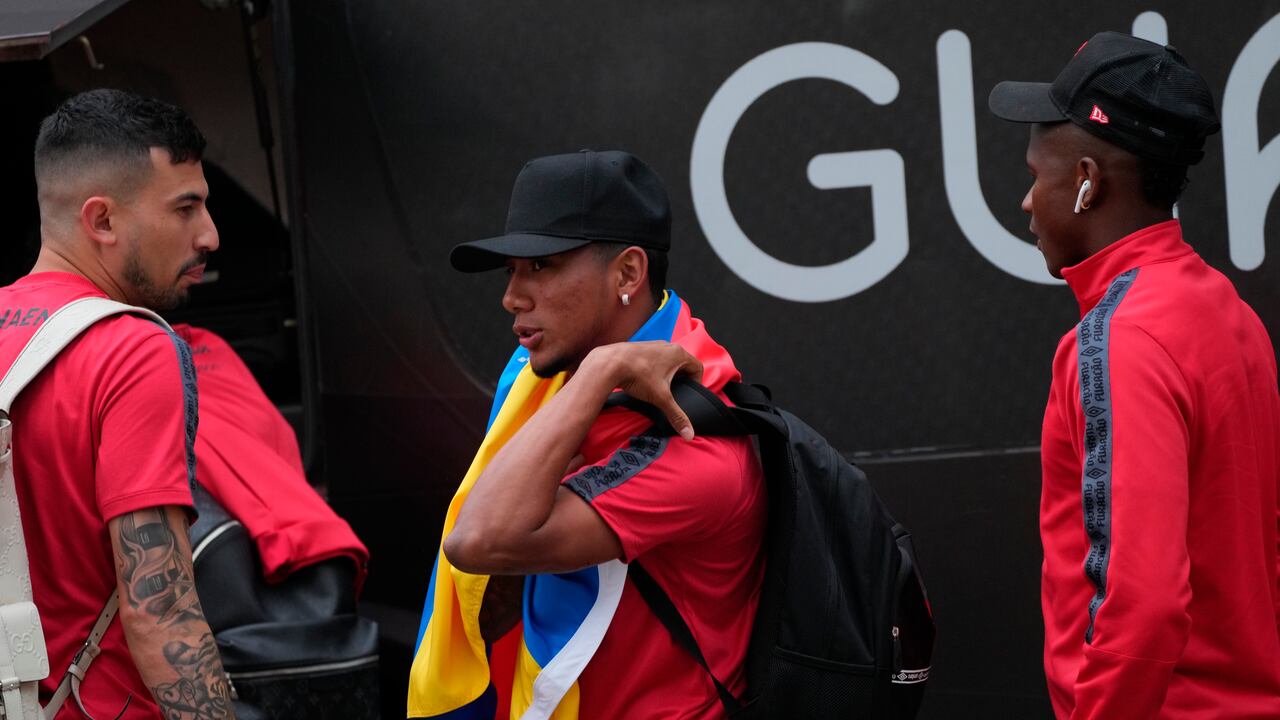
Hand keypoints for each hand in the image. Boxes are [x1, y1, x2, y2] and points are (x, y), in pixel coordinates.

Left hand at [588, 341, 703, 440]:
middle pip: (683, 364)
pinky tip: (646, 381)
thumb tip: (689, 434)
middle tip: (676, 394)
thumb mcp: (661, 398)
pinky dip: (655, 369)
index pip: (698, 367)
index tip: (690, 394)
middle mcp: (667, 346)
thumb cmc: (638, 375)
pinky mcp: (640, 348)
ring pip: (668, 360)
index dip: (697, 383)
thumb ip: (676, 416)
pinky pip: (655, 358)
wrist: (609, 364)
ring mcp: (653, 345)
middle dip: (682, 379)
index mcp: (678, 353)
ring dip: (668, 373)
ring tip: (661, 388)